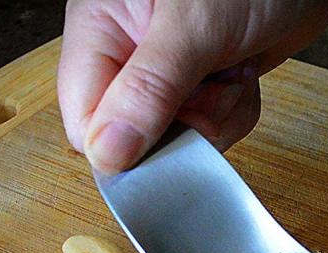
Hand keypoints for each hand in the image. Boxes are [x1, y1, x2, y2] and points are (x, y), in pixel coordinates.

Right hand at [57, 0, 327, 173]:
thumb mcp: (195, 26)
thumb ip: (149, 89)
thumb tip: (107, 151)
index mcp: (100, 26)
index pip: (84, 118)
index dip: (121, 143)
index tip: (167, 132)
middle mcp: (128, 51)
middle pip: (133, 136)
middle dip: (183, 124)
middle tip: (213, 84)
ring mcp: (167, 72)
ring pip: (176, 138)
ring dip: (217, 117)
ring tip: (233, 69)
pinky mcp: (203, 84)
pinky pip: (210, 130)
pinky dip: (235, 111)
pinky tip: (244, 73)